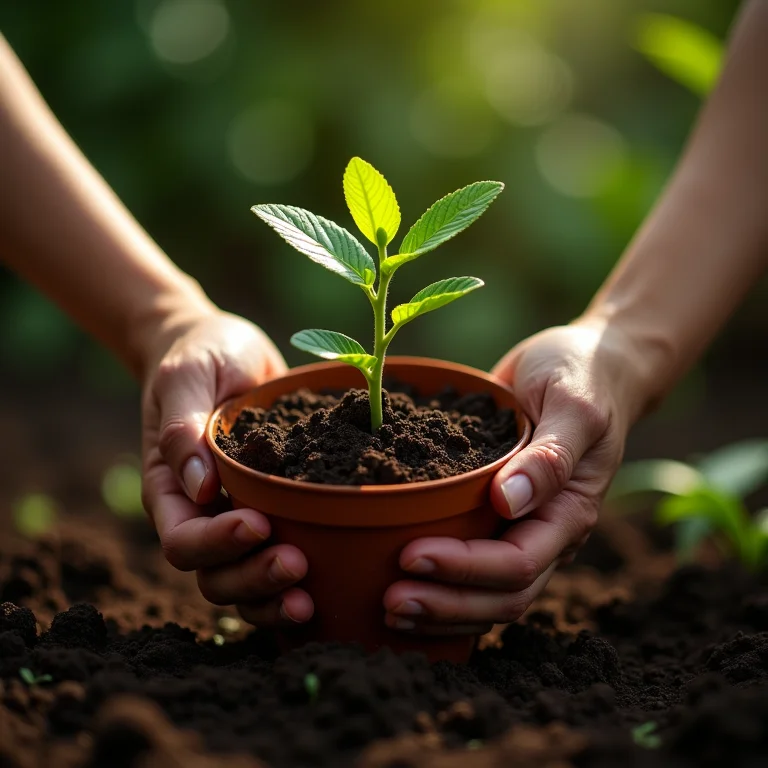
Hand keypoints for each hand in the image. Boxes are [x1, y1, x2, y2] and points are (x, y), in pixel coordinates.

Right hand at [141, 308, 314, 625]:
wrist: (226, 349)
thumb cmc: (199, 357)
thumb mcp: (185, 379)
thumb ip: (183, 428)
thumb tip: (199, 487)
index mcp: (172, 488)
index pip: (183, 539)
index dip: (217, 543)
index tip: (258, 522)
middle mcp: (202, 514)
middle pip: (214, 575)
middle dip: (253, 577)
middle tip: (296, 565)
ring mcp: (237, 517)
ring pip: (244, 581)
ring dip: (274, 595)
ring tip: (311, 596)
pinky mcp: (274, 511)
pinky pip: (276, 558)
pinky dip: (294, 582)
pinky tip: (328, 586)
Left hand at [383, 319, 647, 634]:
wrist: (585, 364)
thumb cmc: (582, 377)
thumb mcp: (574, 406)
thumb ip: (549, 456)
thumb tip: (509, 502)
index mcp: (569, 511)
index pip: (518, 563)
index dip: (465, 569)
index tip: (411, 557)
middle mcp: (547, 531)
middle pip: (501, 595)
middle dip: (446, 603)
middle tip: (391, 602)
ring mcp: (523, 527)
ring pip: (487, 593)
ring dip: (441, 607)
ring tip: (388, 610)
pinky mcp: (499, 516)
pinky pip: (474, 563)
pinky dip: (442, 583)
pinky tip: (403, 584)